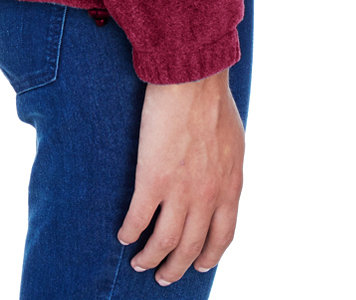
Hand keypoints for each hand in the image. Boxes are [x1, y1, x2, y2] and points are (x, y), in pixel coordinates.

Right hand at [116, 66, 244, 284]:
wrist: (193, 79)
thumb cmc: (213, 101)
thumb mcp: (233, 144)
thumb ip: (226, 170)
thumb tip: (221, 183)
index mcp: (229, 186)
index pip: (222, 236)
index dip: (208, 255)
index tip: (198, 264)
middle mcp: (207, 196)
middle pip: (191, 247)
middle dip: (176, 267)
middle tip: (164, 275)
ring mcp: (180, 190)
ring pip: (164, 242)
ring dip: (150, 258)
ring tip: (140, 263)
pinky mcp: (152, 179)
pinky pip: (138, 218)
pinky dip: (130, 232)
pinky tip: (123, 235)